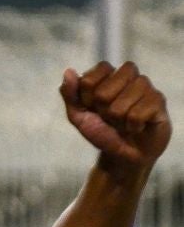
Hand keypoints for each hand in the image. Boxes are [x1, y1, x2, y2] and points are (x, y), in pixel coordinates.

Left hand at [61, 61, 170, 175]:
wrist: (122, 155)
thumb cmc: (102, 131)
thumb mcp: (79, 116)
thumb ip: (70, 94)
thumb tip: (68, 71)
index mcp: (109, 75)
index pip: (98, 70)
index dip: (89, 93)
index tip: (92, 106)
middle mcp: (129, 76)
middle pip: (105, 91)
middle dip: (102, 110)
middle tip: (110, 117)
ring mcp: (146, 87)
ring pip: (121, 104)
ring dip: (117, 120)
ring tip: (124, 123)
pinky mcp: (159, 101)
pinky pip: (137, 114)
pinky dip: (132, 126)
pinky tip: (137, 127)